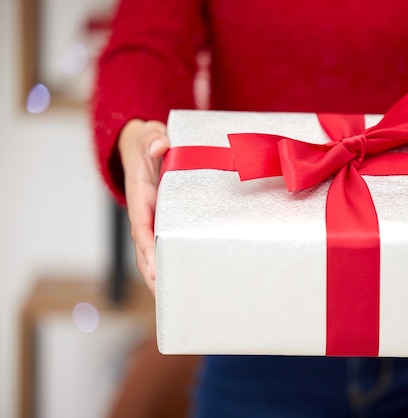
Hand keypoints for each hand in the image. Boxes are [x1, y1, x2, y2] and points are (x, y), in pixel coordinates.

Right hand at [118, 119, 169, 294]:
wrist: (144, 145)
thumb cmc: (148, 142)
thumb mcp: (149, 135)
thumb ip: (152, 139)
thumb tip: (159, 146)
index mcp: (141, 195)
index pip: (143, 224)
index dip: (148, 247)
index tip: (154, 267)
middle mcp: (144, 212)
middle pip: (145, 247)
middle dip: (153, 271)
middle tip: (165, 294)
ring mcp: (153, 219)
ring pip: (153, 251)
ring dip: (160, 274)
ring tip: (173, 298)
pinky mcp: (162, 222)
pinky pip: (165, 244)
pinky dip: (170, 262)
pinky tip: (183, 280)